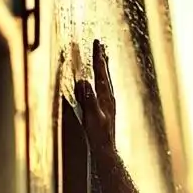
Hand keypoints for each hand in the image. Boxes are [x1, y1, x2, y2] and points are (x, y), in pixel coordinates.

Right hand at [76, 38, 118, 159]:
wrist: (106, 148)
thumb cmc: (98, 135)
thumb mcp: (92, 117)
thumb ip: (88, 99)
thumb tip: (83, 82)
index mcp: (106, 97)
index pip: (101, 73)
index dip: (98, 58)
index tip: (97, 43)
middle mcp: (109, 96)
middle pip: (105, 73)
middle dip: (102, 58)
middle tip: (100, 44)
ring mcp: (109, 101)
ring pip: (106, 79)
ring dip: (104, 66)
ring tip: (103, 56)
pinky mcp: (107, 107)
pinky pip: (105, 87)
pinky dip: (103, 78)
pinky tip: (102, 80)